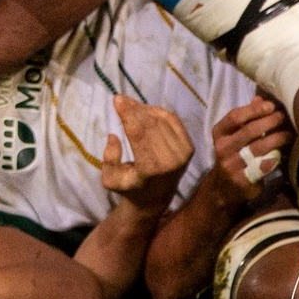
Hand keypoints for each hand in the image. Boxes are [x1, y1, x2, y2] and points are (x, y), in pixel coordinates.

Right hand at [101, 96, 194, 214]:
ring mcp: (182, 153)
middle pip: (150, 124)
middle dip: (134, 108)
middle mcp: (170, 160)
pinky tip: (146, 110)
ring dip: (145, 108)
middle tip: (121, 99)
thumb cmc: (130, 188)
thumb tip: (114, 136)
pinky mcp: (189, 147)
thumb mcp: (111, 180)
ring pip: (162, 120)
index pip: (138, 133)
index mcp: (150, 169)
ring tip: (131, 105)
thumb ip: (109, 159)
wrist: (155, 199)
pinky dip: (159, 112)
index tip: (116, 100)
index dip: (127, 113)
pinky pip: (173, 120)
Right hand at [210, 93, 293, 198]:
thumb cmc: (233, 153)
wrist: (223, 187)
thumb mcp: (233, 135)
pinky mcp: (243, 180)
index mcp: (219, 133)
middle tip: (283, 117)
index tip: (271, 106)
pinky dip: (276, 157)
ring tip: (288, 133)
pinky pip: (264, 166)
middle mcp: (223, 148)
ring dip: (277, 138)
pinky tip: (284, 151)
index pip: (235, 117)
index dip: (254, 110)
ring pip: (259, 148)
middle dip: (269, 121)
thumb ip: (246, 117)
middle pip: (249, 131)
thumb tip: (260, 98)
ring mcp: (232, 165)